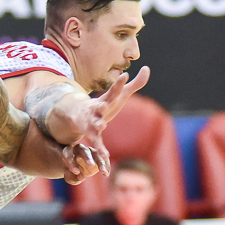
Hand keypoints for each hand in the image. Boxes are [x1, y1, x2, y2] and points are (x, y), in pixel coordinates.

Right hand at [58, 67, 149, 183]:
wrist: (77, 116)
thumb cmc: (103, 105)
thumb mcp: (119, 95)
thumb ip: (135, 84)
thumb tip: (147, 68)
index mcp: (106, 100)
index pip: (113, 91)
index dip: (118, 84)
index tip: (125, 75)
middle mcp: (97, 110)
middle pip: (100, 107)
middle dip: (101, 106)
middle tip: (104, 105)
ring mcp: (92, 123)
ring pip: (95, 124)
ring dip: (97, 125)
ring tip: (102, 126)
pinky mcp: (91, 135)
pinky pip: (97, 143)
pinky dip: (101, 149)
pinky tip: (106, 157)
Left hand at [61, 142, 108, 184]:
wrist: (78, 170)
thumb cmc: (71, 173)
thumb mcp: (69, 176)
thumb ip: (71, 176)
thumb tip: (78, 173)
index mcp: (68, 151)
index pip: (68, 153)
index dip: (72, 162)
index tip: (76, 172)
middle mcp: (80, 149)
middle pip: (84, 151)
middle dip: (87, 157)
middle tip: (91, 165)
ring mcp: (90, 151)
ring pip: (95, 154)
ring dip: (100, 162)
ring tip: (103, 171)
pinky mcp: (98, 155)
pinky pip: (103, 159)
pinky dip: (105, 166)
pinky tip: (106, 174)